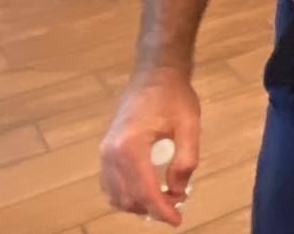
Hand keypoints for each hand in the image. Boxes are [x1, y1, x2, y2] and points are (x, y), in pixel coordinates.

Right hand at [99, 68, 200, 225]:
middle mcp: (111, 153)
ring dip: (139, 204)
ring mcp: (105, 153)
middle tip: (177, 206)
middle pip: (128, 197)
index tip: (177, 220)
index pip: (144, 190)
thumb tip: (178, 190)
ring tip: (166, 199)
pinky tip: (148, 191)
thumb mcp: (189, 125)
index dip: (161, 210)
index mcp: (130, 146)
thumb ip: (186, 160)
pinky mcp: (106, 151)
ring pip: (116, 195)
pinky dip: (128, 194)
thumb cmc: (174, 96)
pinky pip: (112, 184)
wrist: (155, 74)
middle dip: (152, 208)